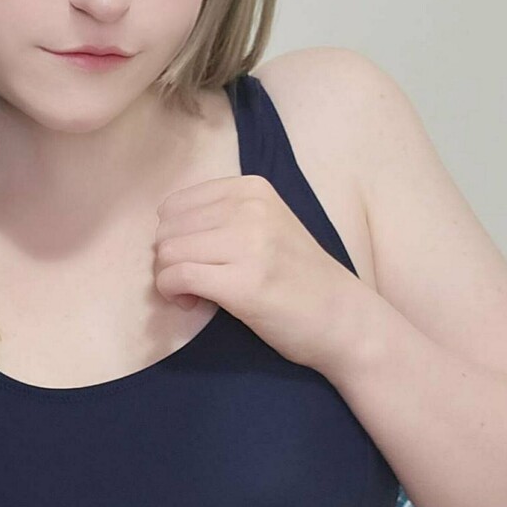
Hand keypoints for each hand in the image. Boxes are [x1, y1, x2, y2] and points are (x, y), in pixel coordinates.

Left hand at [153, 173, 360, 371]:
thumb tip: (163, 230)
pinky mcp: (243, 284)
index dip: (174, 236)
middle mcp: (250, 209)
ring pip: (167, 253)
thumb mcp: (266, 225)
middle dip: (169, 259)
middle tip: (193, 282)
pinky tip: (193, 303)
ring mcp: (248, 245)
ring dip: (170, 279)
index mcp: (252, 189)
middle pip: (167, 230)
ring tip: (195, 294)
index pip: (175, 205)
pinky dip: (173, 294)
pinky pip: (176, 278)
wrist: (343, 317)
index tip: (194, 259)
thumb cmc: (298, 276)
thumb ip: (222, 217)